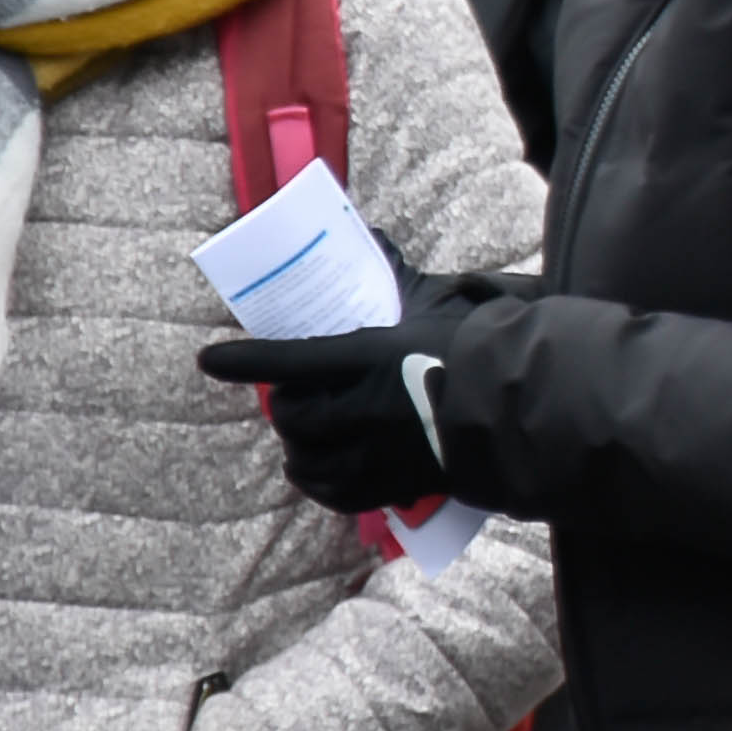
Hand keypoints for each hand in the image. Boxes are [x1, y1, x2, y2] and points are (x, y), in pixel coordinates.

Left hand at [203, 257, 493, 514]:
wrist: (521, 408)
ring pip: (306, 458)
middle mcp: (363, 408)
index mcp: (370, 358)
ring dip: (297, 446)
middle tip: (290, 395)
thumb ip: (399, 278)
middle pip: (292, 414)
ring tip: (302, 437)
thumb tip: (373, 237)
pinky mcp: (391, 484)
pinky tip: (317, 472)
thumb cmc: (479, 351)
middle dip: (283, 405)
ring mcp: (375, 452)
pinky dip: (317, 483)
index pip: (289, 359)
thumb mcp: (437, 307)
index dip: (244, 360)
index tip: (210, 359)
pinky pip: (334, 493)